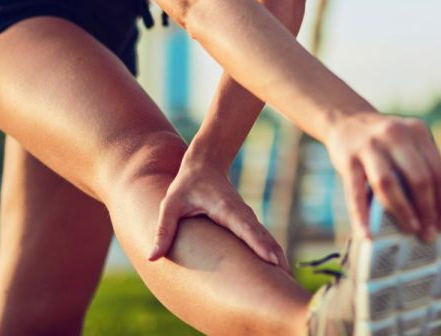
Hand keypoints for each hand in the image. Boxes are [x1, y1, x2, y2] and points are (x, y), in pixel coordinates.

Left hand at [148, 158, 288, 272]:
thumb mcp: (170, 204)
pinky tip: (278, 265)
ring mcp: (246, 217)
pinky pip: (261, 237)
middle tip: (288, 277)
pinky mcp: (246, 221)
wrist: (205, 163)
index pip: (246, 230)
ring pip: (265, 238)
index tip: (273, 261)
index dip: (259, 246)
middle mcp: (241, 213)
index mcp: (226, 209)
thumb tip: (153, 257)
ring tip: (288, 276)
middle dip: (275, 256)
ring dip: (276, 255)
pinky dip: (270, 250)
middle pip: (262, 237)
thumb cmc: (187, 184)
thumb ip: (163, 229)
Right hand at [324, 112, 440, 241]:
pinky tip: (366, 235)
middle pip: (418, 178)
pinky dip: (361, 216)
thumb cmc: (386, 141)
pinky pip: (355, 192)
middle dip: (426, 210)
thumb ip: (434, 169)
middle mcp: (395, 135)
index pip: (438, 171)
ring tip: (410, 231)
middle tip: (429, 234)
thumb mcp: (412, 144)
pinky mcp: (347, 159)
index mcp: (417, 132)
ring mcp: (369, 146)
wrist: (346, 118)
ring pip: (388, 183)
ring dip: (402, 211)